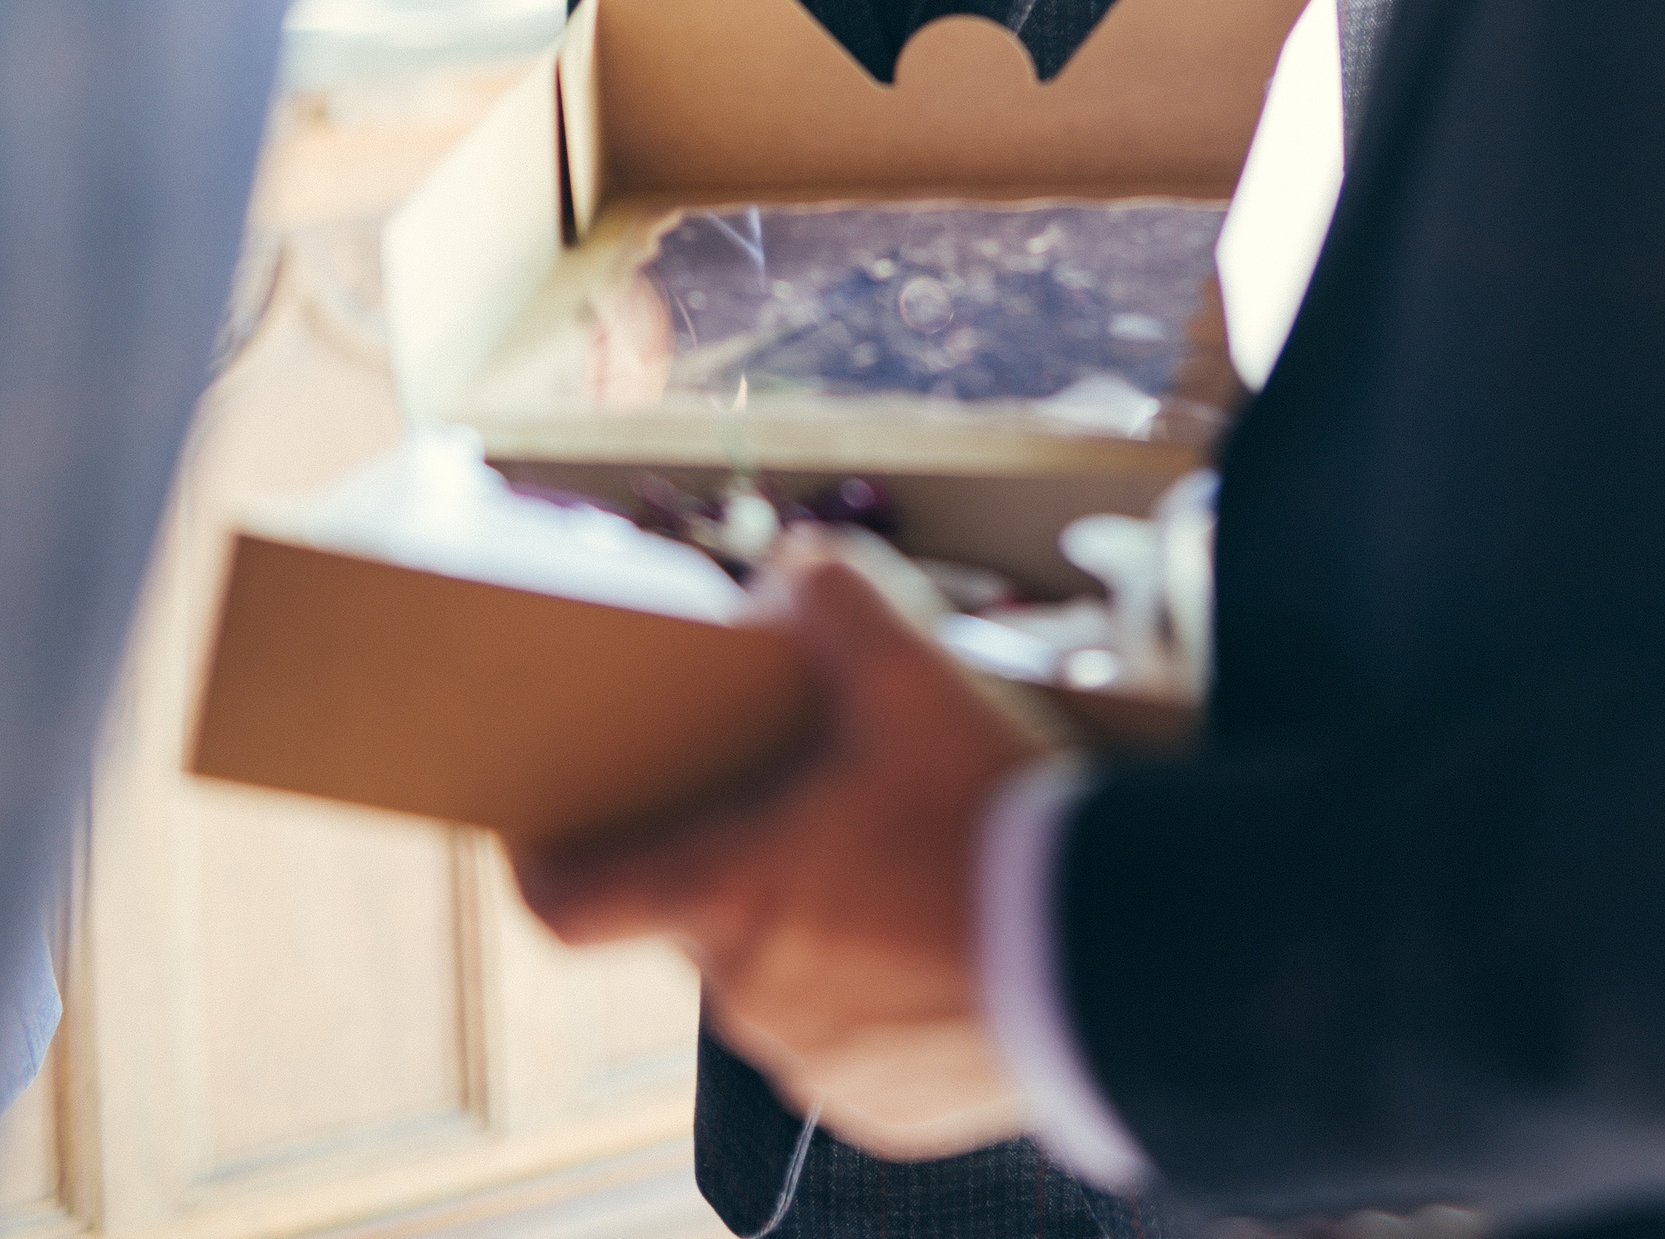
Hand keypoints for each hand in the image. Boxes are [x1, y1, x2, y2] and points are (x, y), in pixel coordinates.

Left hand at [512, 536, 1044, 1152]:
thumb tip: (793, 563)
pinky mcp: (886, 1116)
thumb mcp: (913, 681)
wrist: (1106, 961)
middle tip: (823, 811)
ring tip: (914, 876)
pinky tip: (956, 949)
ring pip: (788, 986)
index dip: (547, 863)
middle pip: (708, 922)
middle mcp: (750, 997)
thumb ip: (837, 605)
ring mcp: (816, 1067)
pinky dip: (889, 1003)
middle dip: (751, 864)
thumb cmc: (989, 817)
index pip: (571, 903)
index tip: (544, 835)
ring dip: (826, 934)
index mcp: (730, 896)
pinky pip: (860, 1051)